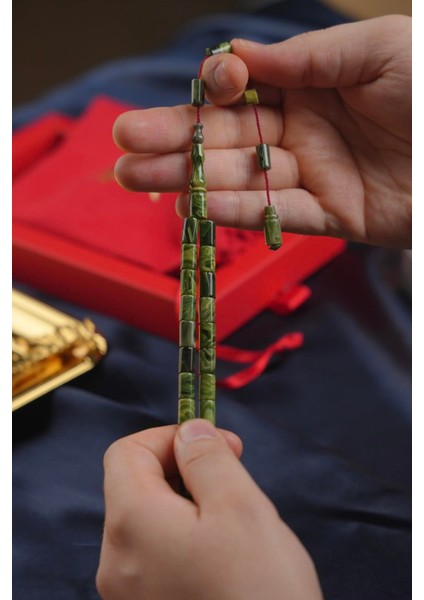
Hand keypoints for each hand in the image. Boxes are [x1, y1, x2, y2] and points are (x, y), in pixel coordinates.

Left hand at [96, 420, 321, 599]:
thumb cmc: (259, 589)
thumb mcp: (240, 505)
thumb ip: (207, 457)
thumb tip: (188, 430)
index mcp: (130, 523)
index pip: (126, 452)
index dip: (169, 437)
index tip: (216, 442)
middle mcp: (116, 560)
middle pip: (136, 486)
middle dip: (183, 469)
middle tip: (233, 475)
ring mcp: (128, 593)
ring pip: (150, 520)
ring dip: (189, 502)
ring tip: (235, 519)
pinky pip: (156, 554)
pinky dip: (185, 536)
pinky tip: (224, 555)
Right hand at [113, 15, 410, 248]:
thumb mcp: (375, 52)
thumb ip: (306, 58)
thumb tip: (239, 56)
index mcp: (308, 86)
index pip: (245, 91)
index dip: (220, 91)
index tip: (211, 87)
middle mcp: (301, 132)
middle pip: (227, 139)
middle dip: (175, 141)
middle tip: (122, 146)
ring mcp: (313, 176)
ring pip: (243, 180)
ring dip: (190, 182)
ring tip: (135, 180)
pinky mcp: (333, 217)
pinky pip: (281, 216)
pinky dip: (243, 214)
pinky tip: (200, 210)